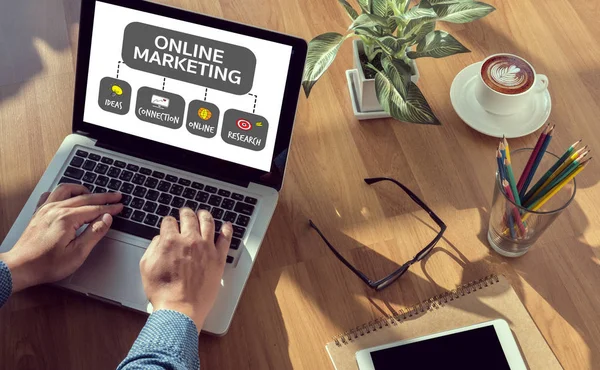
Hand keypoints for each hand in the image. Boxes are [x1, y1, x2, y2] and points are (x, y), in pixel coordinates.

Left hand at [0, 184, 122, 292]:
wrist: (20, 267)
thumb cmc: (47, 264)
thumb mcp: (77, 253)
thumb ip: (94, 233)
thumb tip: (106, 218)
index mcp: (67, 218)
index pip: (95, 209)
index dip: (110, 207)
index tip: (120, 206)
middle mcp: (56, 209)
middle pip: (85, 197)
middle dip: (103, 196)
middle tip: (116, 196)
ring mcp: (45, 209)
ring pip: (66, 190)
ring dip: (82, 190)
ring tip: (92, 193)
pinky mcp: (38, 213)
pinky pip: (51, 194)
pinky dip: (62, 192)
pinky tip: (67, 197)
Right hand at [140, 208, 232, 329]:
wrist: (180, 309)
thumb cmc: (163, 292)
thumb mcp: (146, 267)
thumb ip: (153, 248)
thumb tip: (159, 239)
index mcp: (170, 241)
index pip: (169, 222)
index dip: (168, 222)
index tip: (170, 223)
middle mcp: (189, 240)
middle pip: (189, 217)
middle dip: (185, 213)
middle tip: (186, 212)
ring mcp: (206, 248)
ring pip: (207, 222)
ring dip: (204, 215)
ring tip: (203, 214)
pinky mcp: (218, 258)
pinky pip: (225, 239)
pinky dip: (226, 230)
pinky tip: (227, 225)